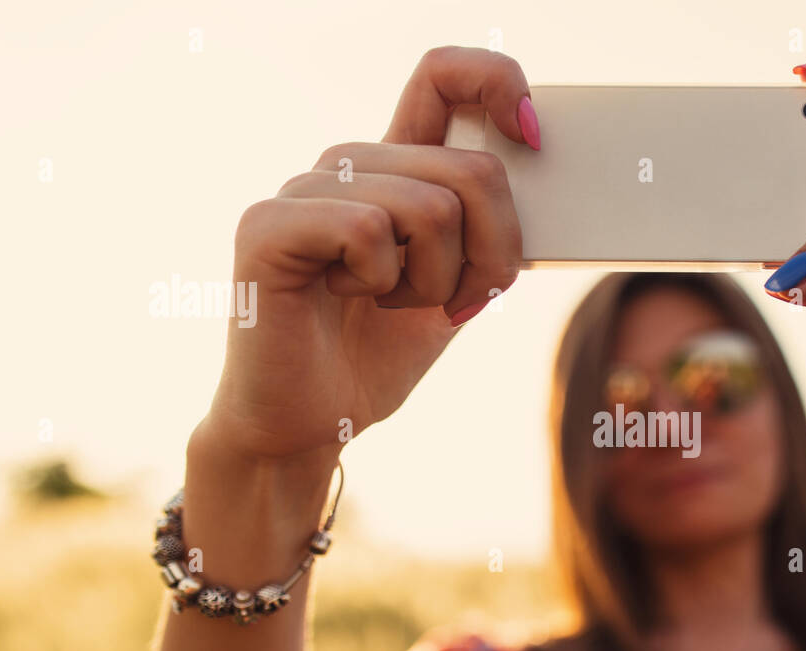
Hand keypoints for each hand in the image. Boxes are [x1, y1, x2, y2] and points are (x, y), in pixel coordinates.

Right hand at [204, 46, 536, 462]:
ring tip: (392, 305)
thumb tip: (537, 176)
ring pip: (428, 206)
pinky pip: (369, 230)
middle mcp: (349, 164)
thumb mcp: (458, 286)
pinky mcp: (268, 225)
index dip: (496, 81)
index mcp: (395, 168)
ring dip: (433, 281)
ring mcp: (305, 189)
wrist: (312, 418)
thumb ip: (488, 232)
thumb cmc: (378, 352)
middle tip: (460, 301)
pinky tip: (348, 298)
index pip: (444, 77)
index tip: (531, 135)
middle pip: (470, 170)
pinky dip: (381, 283)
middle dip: (491, 255)